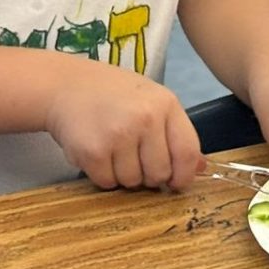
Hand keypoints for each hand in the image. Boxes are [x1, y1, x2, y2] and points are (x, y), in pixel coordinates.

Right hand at [44, 58, 200, 192]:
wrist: (67, 86)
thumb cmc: (116, 95)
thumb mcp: (153, 102)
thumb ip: (176, 133)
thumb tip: (200, 167)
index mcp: (166, 105)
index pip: (187, 152)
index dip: (184, 175)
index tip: (176, 182)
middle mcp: (146, 119)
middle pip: (160, 173)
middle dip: (150, 176)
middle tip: (136, 160)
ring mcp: (119, 135)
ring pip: (133, 182)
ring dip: (124, 175)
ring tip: (115, 151)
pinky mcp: (93, 152)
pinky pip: (107, 182)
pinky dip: (103, 176)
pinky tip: (99, 153)